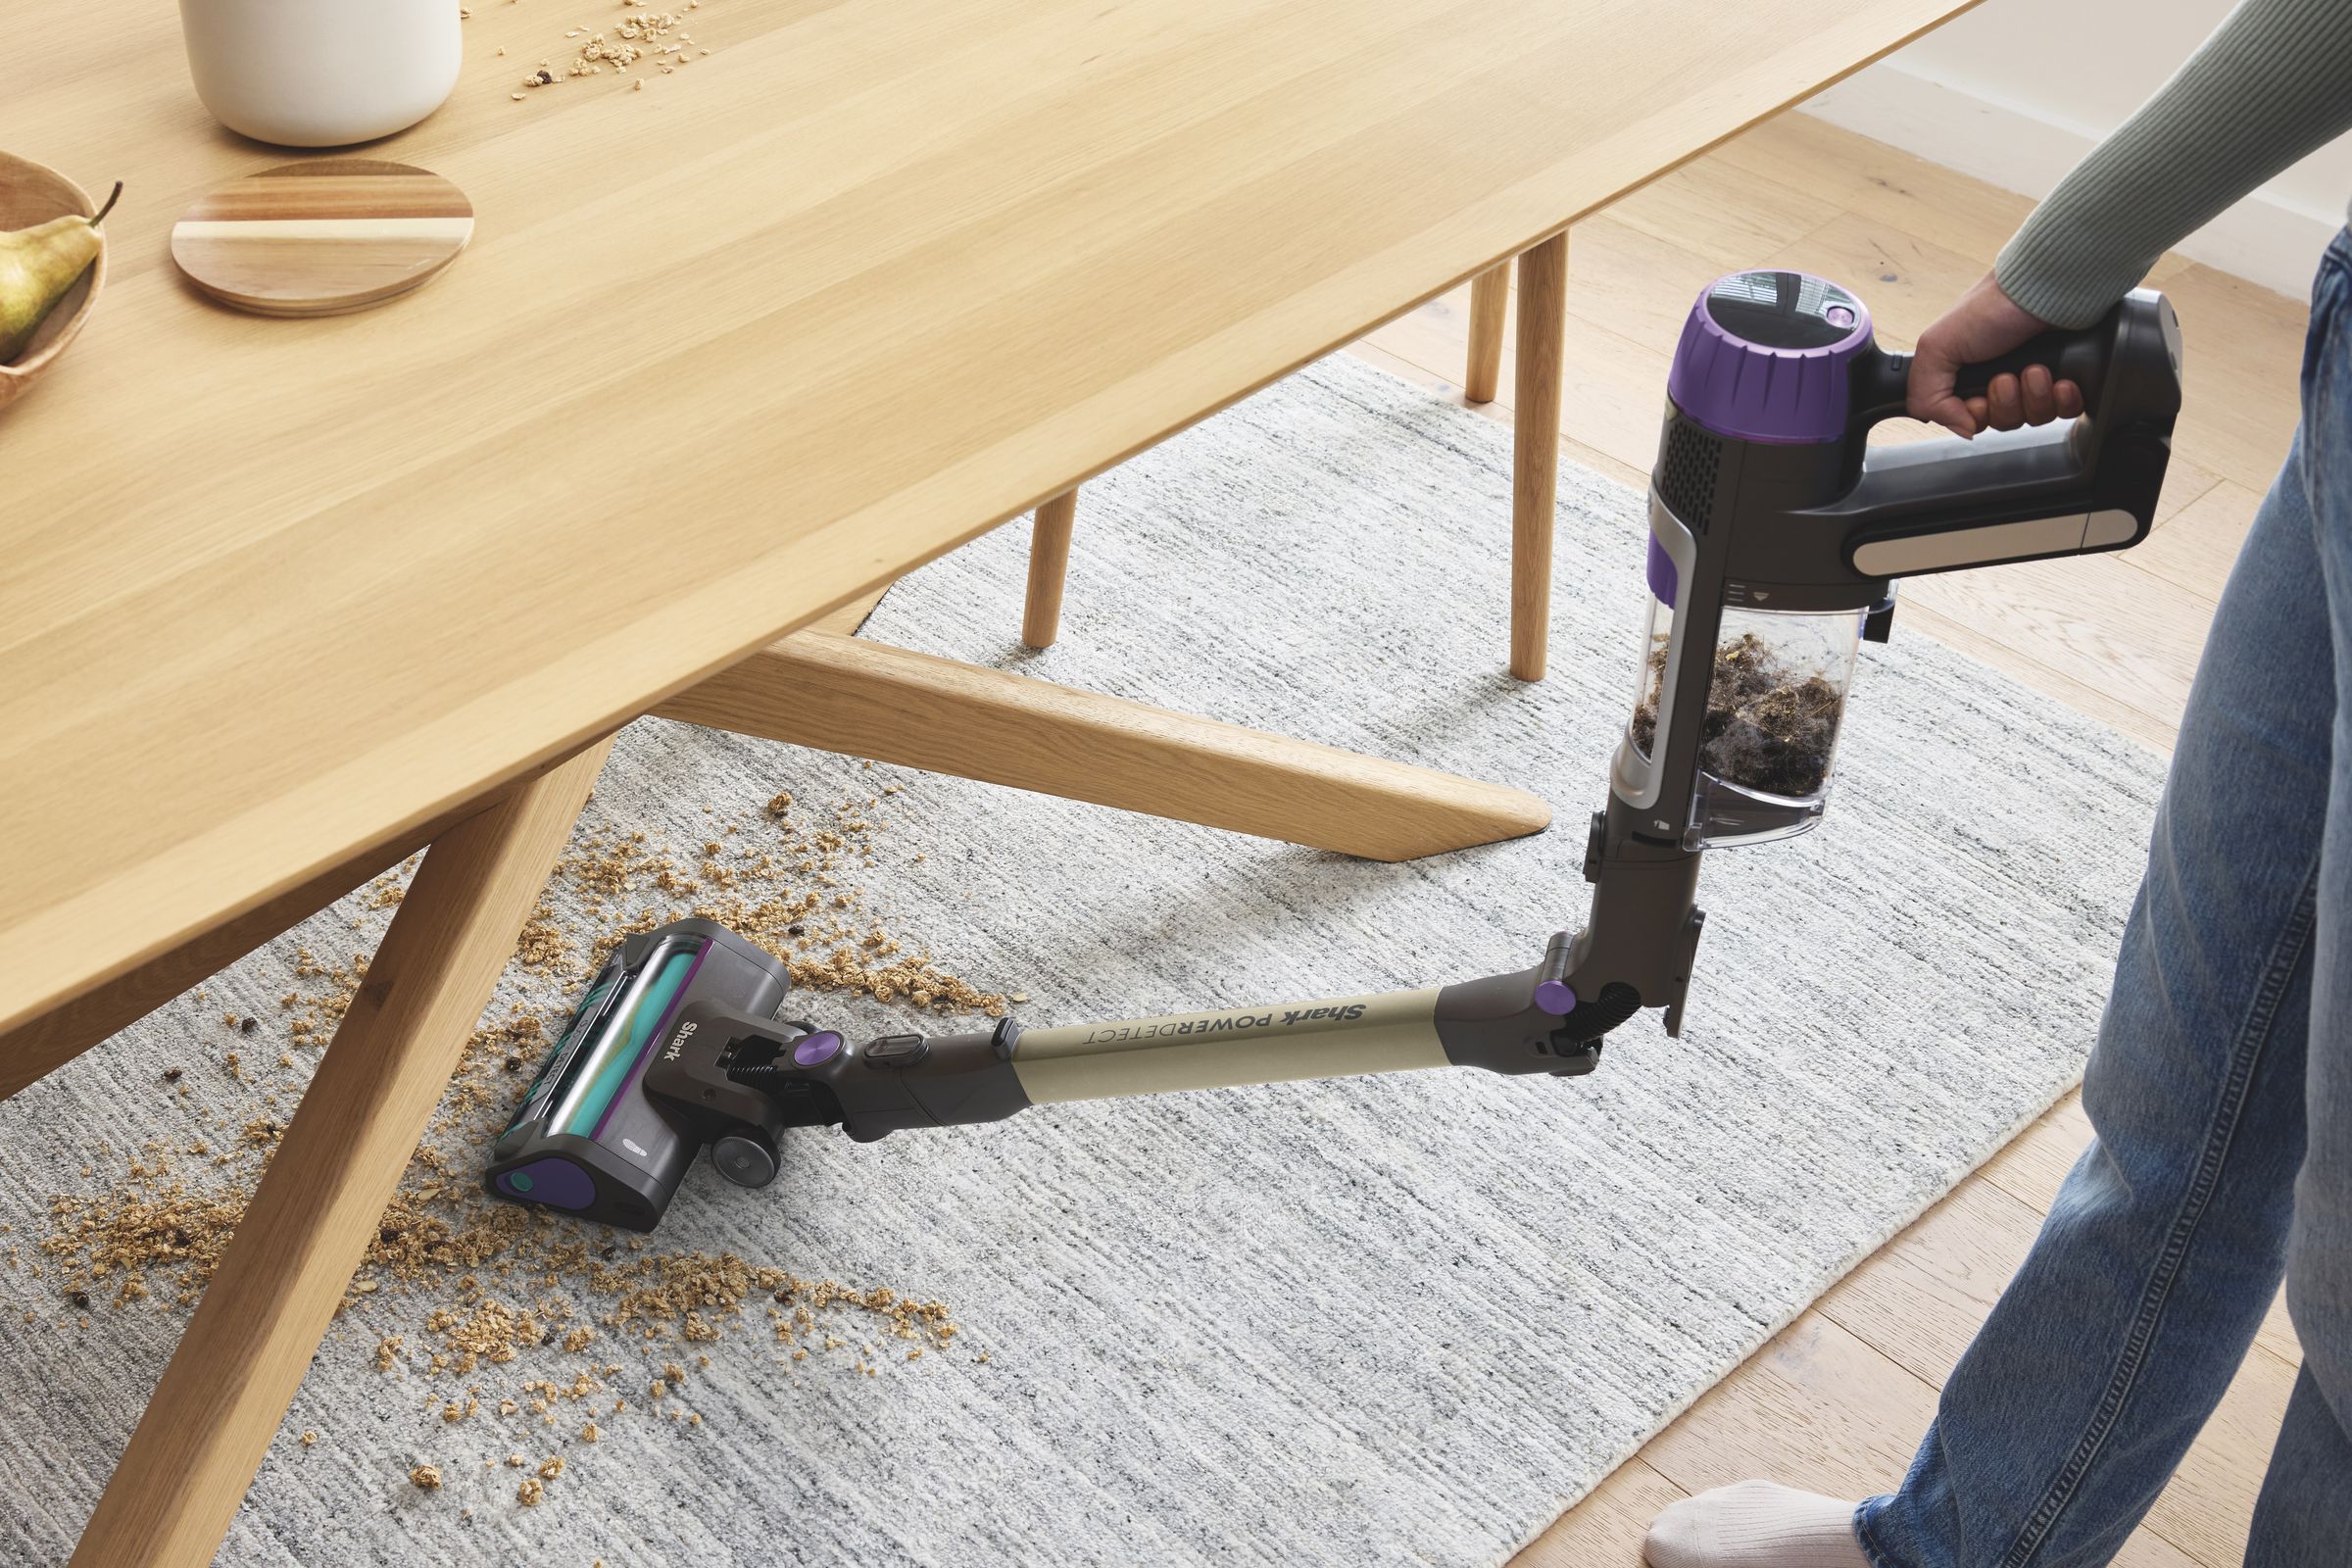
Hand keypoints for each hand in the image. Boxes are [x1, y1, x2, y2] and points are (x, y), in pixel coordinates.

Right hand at [1907, 271, 2082, 436]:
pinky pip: (2068, 410)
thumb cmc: (1993, 305)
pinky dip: (2064, 400)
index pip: (1970, 419)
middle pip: (2003, 422)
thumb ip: (1925, 394)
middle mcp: (2003, 379)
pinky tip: (2061, 381)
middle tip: (2006, 377)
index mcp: (1969, 375)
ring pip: (2035, 418)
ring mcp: (2037, 380)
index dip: (1976, 417)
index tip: (1979, 400)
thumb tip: (1961, 428)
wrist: (2046, 288)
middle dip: (2006, 404)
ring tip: (2035, 369)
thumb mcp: (1937, 346)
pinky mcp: (2070, 378)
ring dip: (2035, 397)